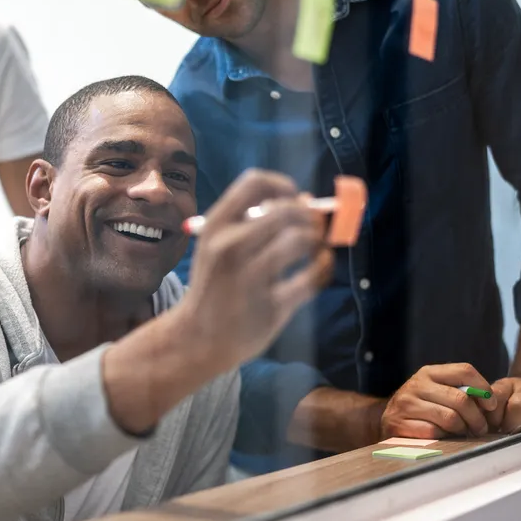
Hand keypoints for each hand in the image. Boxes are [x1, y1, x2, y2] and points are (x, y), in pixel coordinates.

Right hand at [179, 169, 327, 371]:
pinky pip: (311, 278)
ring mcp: (249, 279)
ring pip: (300, 240)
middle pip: (285, 211)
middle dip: (309, 216)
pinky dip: (323, 267)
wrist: (197, 338)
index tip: (295, 200)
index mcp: (215, 226)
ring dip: (317, 240)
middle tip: (314, 227)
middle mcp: (229, 248)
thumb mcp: (217, 246)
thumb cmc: (215, 285)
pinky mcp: (270, 307)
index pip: (255, 182)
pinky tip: (320, 267)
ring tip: (316, 247)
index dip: (284, 186)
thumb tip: (308, 200)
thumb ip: (253, 221)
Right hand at [381, 363, 498, 438]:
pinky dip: (444, 437)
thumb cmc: (422, 407)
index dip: (483, 388)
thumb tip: (490, 402)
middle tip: (481, 428)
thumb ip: (460, 391)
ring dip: (463, 429)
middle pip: (460, 399)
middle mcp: (416, 384)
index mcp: (429, 372)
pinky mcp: (400, 423)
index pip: (464, 370)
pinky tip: (445, 437)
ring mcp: (406, 404)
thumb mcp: (437, 391)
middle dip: (477, 417)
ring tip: (465, 433)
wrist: (388, 420)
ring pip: (450, 418)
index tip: (491, 405)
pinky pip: (434, 432)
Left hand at [486, 376, 520, 433]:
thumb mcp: (496, 401)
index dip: (492, 414)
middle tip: (507, 435)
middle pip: (518, 406)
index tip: (490, 427)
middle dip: (511, 425)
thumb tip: (476, 430)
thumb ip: (487, 412)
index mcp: (507, 385)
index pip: (497, 396)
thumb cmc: (511, 401)